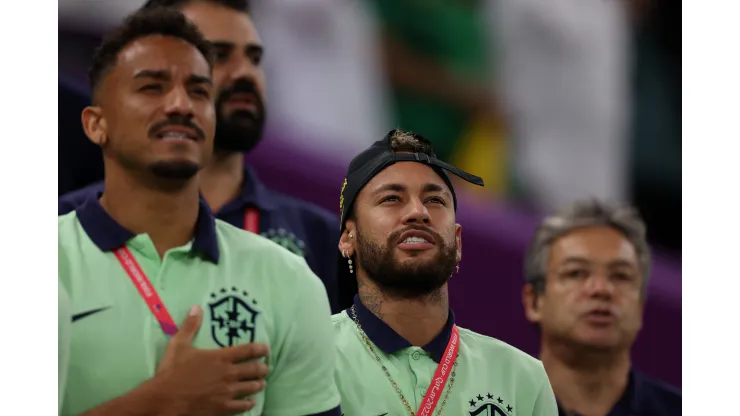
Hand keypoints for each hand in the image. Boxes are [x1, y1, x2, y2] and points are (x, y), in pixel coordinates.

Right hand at [153, 306, 269, 414]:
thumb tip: (197, 308)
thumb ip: (190, 326)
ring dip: (258, 385)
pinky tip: (251, 402)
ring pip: (251, 387)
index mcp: (220, 357)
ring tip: (261, 384)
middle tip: (266, 368)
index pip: (247, 350)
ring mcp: (227, 392)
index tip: (266, 349)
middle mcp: (228, 374)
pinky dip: (249, 403)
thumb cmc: (172, 372)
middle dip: (262, 369)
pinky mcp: (223, 407)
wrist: (165, 399)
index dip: (260, 349)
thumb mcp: (179, 345)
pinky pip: (242, 406)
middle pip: (254, 370)